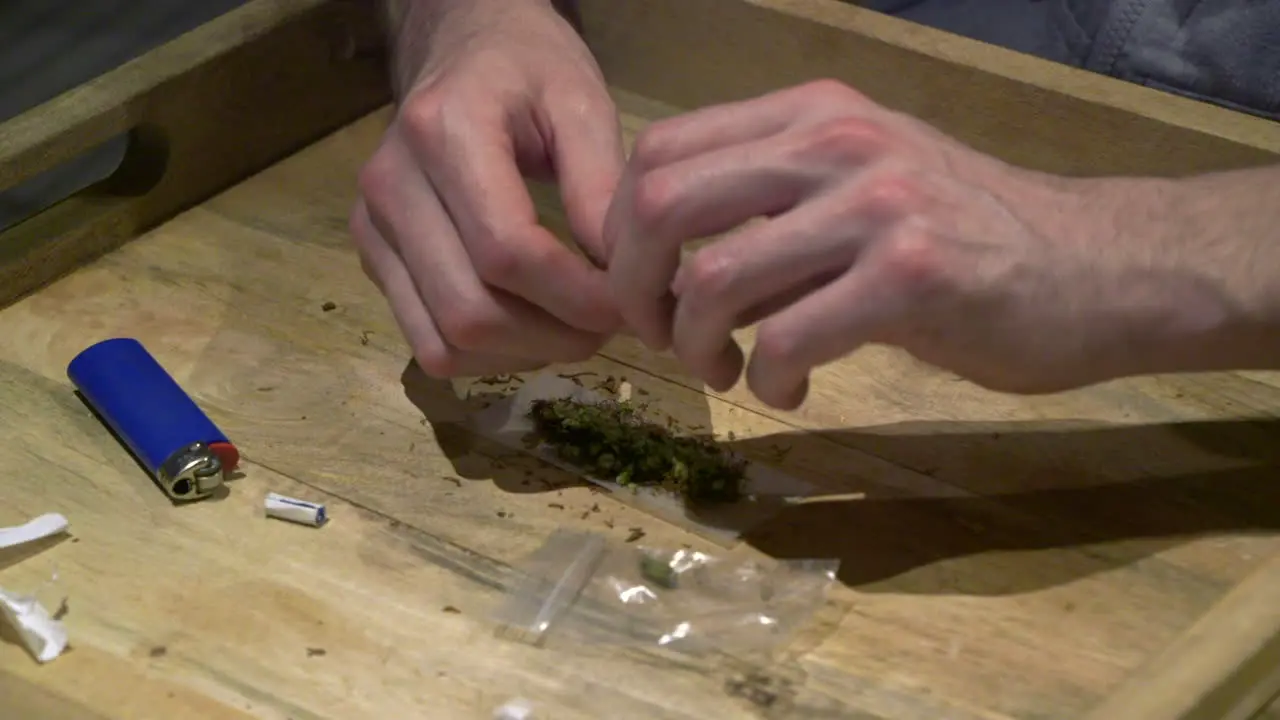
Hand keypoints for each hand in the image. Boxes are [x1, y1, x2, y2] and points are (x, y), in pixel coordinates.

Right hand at [351, 0, 624, 377]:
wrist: (463, 49)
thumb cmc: (529, 69)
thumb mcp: (581, 103)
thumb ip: (600, 186)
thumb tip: (622, 278)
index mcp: (443, 132)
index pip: (507, 252)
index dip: (576, 297)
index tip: (631, 305)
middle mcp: (391, 185)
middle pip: (469, 311)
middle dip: (554, 336)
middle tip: (611, 324)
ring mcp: (372, 227)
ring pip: (444, 342)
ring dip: (523, 355)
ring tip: (576, 326)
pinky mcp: (372, 258)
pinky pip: (428, 344)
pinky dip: (489, 356)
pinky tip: (533, 325)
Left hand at [605, 80, 1219, 407]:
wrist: (1093, 267)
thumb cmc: (966, 236)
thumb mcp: (857, 192)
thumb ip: (767, 213)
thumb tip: (665, 271)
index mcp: (811, 114)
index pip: (661, 149)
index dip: (620, 230)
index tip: (641, 286)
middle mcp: (834, 141)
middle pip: (661, 204)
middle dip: (636, 289)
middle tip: (661, 336)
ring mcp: (874, 203)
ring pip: (711, 278)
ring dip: (694, 344)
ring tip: (727, 371)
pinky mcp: (911, 275)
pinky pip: (786, 338)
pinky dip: (767, 381)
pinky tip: (788, 391)